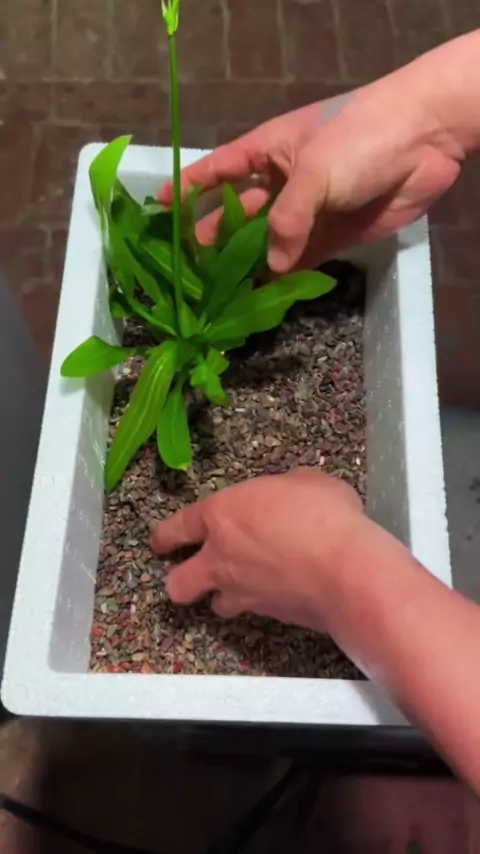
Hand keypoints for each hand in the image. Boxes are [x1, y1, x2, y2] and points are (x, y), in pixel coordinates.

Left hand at [150, 468, 363, 630]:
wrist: (344, 569)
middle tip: (192, 576)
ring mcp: (243, 593)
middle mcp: (221, 559)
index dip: (165, 535)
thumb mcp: (304, 481)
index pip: (177, 527)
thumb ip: (283, 490)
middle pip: (178, 583)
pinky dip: (265, 604)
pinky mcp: (270, 617)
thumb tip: (289, 494)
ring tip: (242, 588)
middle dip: (180, 580)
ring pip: (216, 605)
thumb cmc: (322, 513)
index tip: (160, 541)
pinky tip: (285, 591)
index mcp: (221, 515)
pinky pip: (257, 612)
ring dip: (225, 597)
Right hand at [160, 59, 462, 272]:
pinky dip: (280, 278)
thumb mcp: (312, 172)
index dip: (188, 187)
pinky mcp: (331, 237)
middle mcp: (281, 182)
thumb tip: (272, 266)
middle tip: (187, 270)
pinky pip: (298, 260)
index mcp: (267, 151)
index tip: (158, 208)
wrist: (425, 140)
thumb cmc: (359, 138)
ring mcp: (306, 212)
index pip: (217, 170)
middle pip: (237, 214)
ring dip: (245, 265)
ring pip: (266, 242)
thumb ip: (286, 220)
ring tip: (216, 293)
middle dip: (212, 238)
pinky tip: (259, 297)